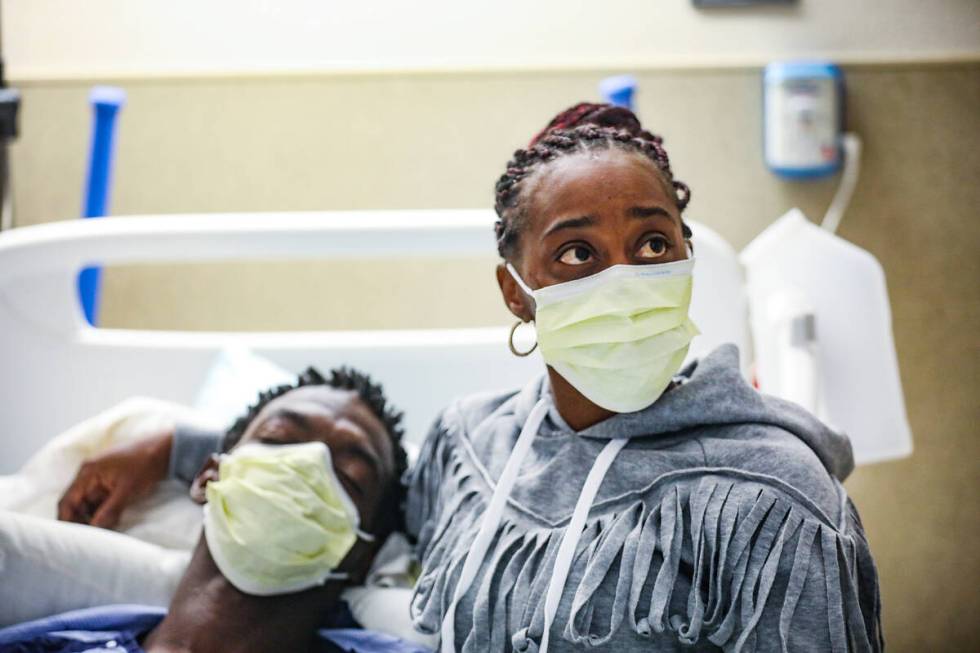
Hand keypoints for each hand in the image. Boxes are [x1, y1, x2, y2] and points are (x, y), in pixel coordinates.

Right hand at [57, 428, 173, 527]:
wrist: (167, 448)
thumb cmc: (146, 464)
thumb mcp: (128, 490)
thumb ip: (109, 510)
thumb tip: (94, 529)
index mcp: (87, 473)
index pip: (66, 502)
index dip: (68, 521)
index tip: (75, 539)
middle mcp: (89, 475)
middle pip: (75, 504)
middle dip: (82, 521)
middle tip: (92, 538)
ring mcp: (100, 478)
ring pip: (89, 504)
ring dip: (93, 518)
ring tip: (103, 531)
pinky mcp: (110, 481)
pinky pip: (100, 500)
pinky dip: (103, 511)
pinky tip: (112, 522)